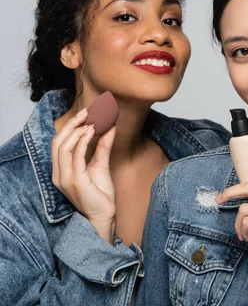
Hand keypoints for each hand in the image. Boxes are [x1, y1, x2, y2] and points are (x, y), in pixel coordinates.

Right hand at [52, 108, 116, 242]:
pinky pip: (75, 157)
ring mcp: (64, 178)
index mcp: (61, 170)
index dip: (70, 127)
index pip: (58, 143)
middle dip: (71, 124)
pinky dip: (83, 142)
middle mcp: (59, 174)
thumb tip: (109, 127)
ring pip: (63, 147)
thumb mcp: (101, 165)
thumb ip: (103, 147)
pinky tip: (93, 132)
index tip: (85, 114)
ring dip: (77, 131)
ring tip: (92, 121)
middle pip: (57, 142)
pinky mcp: (75, 181)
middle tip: (87, 112)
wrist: (104, 215)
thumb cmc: (101, 194)